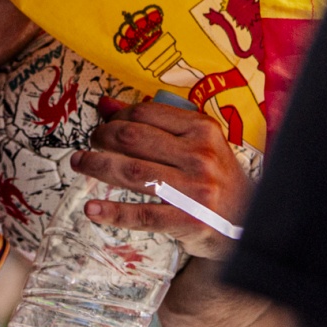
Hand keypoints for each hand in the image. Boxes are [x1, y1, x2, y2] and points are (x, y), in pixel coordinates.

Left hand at [76, 98, 251, 259]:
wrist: (247, 222)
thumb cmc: (214, 176)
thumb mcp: (194, 143)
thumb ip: (153, 123)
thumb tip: (104, 104)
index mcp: (203, 129)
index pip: (146, 113)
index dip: (117, 117)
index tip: (105, 124)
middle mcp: (201, 156)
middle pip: (134, 139)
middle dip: (102, 138)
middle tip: (90, 142)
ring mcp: (196, 190)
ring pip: (133, 173)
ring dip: (97, 166)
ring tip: (79, 163)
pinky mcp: (189, 221)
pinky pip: (142, 214)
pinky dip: (112, 212)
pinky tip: (92, 208)